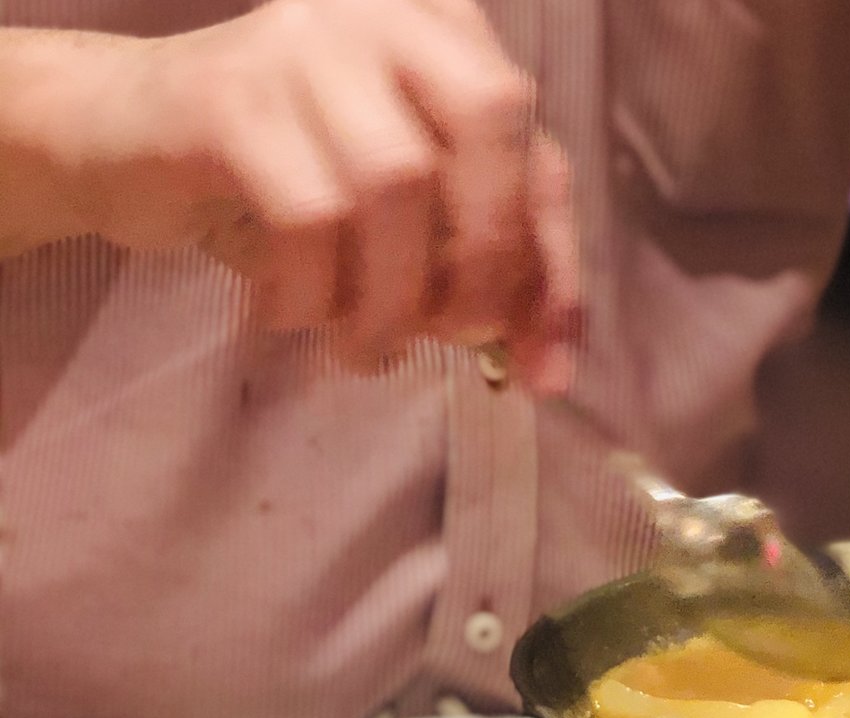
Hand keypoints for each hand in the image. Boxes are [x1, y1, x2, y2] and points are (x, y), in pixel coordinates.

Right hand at [50, 0, 577, 389]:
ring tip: (364, 349)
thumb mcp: (405, 222)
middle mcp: (385, 16)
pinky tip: (291, 312)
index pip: (541, 162)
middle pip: (492, 129)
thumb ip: (488, 273)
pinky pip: (309, 215)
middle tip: (451, 339)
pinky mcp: (227, 96)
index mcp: (449, 37)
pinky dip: (313, 292)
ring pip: (395, 184)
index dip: (554, 276)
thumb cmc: (285, 180)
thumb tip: (550, 370)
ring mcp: (303, 44)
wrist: (116, 138)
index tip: (544, 371)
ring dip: (389, 301)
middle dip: (487, 262)